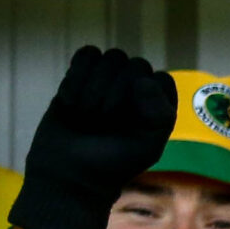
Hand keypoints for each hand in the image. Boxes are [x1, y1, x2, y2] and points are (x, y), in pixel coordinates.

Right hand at [7, 46, 178, 228]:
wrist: (69, 174)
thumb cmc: (114, 163)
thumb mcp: (148, 146)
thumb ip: (160, 115)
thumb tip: (143, 79)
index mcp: (159, 102)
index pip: (159, 79)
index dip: (143, 100)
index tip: (129, 126)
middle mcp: (137, 86)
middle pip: (134, 65)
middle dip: (115, 96)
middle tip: (102, 123)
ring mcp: (109, 78)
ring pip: (110, 57)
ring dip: (94, 89)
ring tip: (85, 116)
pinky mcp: (82, 75)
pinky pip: (86, 54)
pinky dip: (75, 79)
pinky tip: (69, 104)